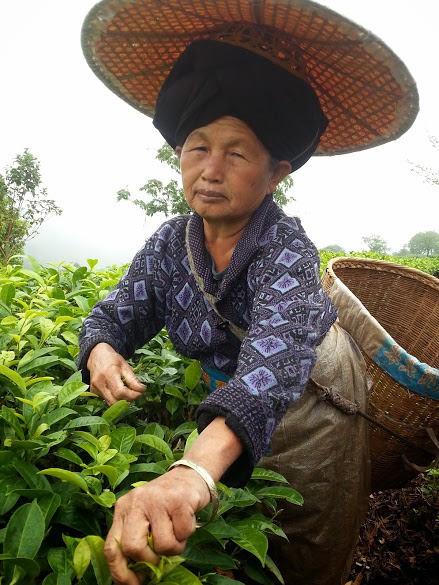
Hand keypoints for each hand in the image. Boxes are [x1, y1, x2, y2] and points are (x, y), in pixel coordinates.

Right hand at [87, 343, 145, 404]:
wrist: (96, 356)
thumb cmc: (112, 360)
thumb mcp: (125, 366)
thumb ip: (133, 379)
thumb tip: (142, 390)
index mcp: (109, 373)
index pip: (120, 392)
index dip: (132, 396)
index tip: (140, 393)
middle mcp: (100, 382)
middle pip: (115, 402)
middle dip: (127, 400)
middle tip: (135, 394)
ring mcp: (95, 388)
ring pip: (110, 403)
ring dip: (121, 401)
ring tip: (127, 393)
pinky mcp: (93, 392)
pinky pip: (106, 400)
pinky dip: (115, 398)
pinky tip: (118, 391)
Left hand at [104, 466, 210, 584]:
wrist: (190, 475)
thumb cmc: (166, 503)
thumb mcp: (144, 517)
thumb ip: (137, 539)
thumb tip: (135, 577)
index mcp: (123, 509)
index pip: (112, 547)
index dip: (120, 572)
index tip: (133, 584)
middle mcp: (137, 502)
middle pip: (133, 547)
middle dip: (149, 560)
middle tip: (160, 556)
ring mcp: (157, 500)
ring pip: (162, 545)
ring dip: (174, 546)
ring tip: (176, 530)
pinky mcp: (178, 500)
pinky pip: (182, 534)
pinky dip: (187, 533)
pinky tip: (186, 518)